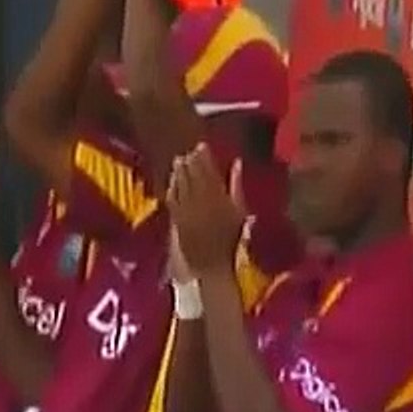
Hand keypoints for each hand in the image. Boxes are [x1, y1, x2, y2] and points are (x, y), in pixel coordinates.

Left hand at [167, 144, 247, 276]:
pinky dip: (172, 189)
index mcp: (221, 199)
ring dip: (179, 173)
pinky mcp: (178, 220)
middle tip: (187, 152)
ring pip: (182, 187)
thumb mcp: (240, 210)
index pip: (210, 173)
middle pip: (194, 178)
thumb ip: (237, 185)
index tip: (201, 147)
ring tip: (178, 162)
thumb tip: (237, 162)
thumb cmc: (230, 239)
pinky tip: (172, 181)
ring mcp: (189, 212)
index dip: (204, 158)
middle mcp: (204, 203)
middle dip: (190, 163)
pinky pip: (173, 200)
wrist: (213, 264)